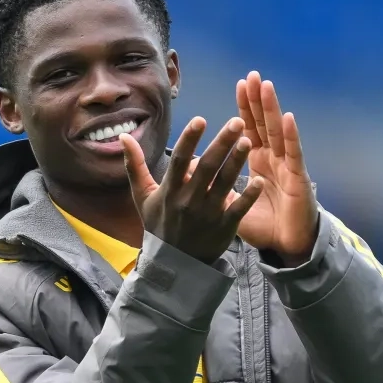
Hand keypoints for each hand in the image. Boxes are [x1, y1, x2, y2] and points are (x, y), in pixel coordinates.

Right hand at [122, 116, 263, 264]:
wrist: (173, 263)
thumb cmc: (159, 223)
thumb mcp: (142, 196)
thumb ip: (134, 165)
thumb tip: (123, 136)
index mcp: (170, 190)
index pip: (180, 160)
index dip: (189, 139)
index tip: (200, 120)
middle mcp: (189, 200)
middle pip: (207, 167)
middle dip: (222, 143)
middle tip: (237, 122)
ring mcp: (207, 214)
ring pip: (224, 184)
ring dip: (237, 162)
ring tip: (248, 140)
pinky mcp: (224, 227)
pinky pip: (238, 210)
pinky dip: (248, 196)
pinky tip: (258, 180)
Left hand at [235, 71, 319, 265]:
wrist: (286, 247)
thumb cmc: (262, 225)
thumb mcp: (232, 203)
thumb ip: (216, 184)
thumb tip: (192, 168)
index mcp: (258, 162)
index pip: (250, 129)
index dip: (245, 108)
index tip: (239, 85)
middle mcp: (273, 159)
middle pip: (264, 124)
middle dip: (258, 100)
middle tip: (252, 76)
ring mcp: (286, 166)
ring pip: (278, 133)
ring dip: (272, 109)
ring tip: (266, 86)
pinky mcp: (297, 179)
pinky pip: (294, 154)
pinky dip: (291, 136)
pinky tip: (288, 118)